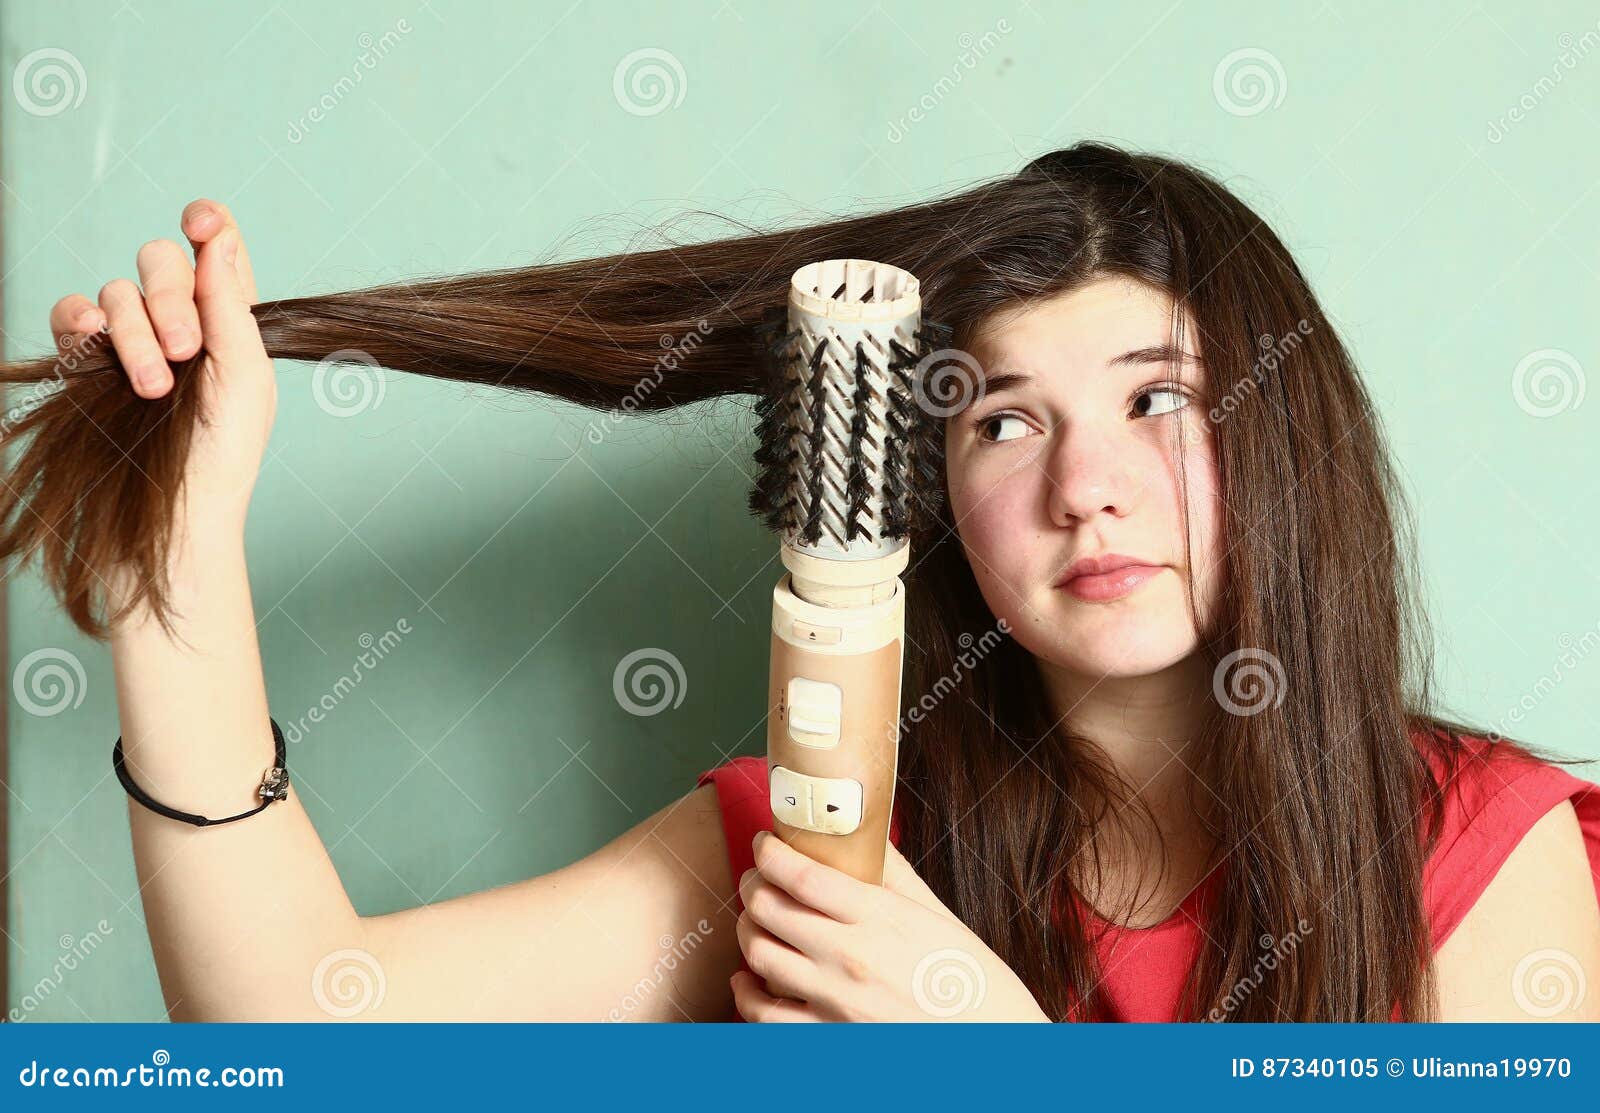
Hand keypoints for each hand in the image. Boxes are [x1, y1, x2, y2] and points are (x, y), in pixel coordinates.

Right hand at [49, 199, 275, 536]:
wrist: (171, 518)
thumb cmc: (220, 460)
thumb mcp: (245, 380)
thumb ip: (231, 306)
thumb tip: (218, 237)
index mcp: (230, 324)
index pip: (217, 252)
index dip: (209, 224)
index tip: (200, 219)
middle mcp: (180, 324)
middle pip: (162, 262)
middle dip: (171, 298)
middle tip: (184, 349)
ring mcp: (131, 341)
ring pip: (118, 294)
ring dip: (135, 335)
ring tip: (154, 388)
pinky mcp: (87, 363)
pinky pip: (71, 316)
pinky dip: (81, 326)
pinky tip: (93, 349)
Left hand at [732, 829, 1049, 1021]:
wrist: (994, 1048)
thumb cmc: (971, 982)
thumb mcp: (938, 916)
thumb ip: (895, 874)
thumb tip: (867, 836)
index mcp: (880, 917)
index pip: (801, 874)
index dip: (770, 852)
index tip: (765, 842)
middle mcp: (851, 958)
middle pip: (770, 909)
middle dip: (753, 885)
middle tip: (757, 877)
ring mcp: (836, 1003)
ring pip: (760, 956)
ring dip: (748, 931)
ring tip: (754, 921)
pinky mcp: (828, 1040)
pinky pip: (765, 1016)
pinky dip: (747, 994)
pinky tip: (749, 979)